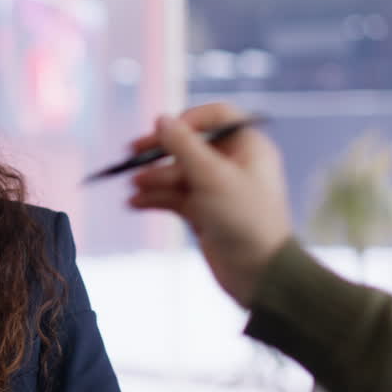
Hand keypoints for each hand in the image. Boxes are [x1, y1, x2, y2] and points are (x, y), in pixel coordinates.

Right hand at [127, 102, 291, 306]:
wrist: (258, 273)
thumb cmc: (245, 219)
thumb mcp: (212, 176)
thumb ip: (183, 145)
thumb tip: (162, 120)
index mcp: (247, 147)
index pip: (217, 118)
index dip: (189, 120)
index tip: (165, 129)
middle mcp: (233, 164)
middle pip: (190, 146)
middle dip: (161, 152)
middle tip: (132, 153)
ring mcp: (217, 190)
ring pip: (179, 174)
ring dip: (154, 178)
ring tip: (134, 186)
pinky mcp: (204, 213)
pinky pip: (175, 197)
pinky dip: (156, 198)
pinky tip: (136, 203)